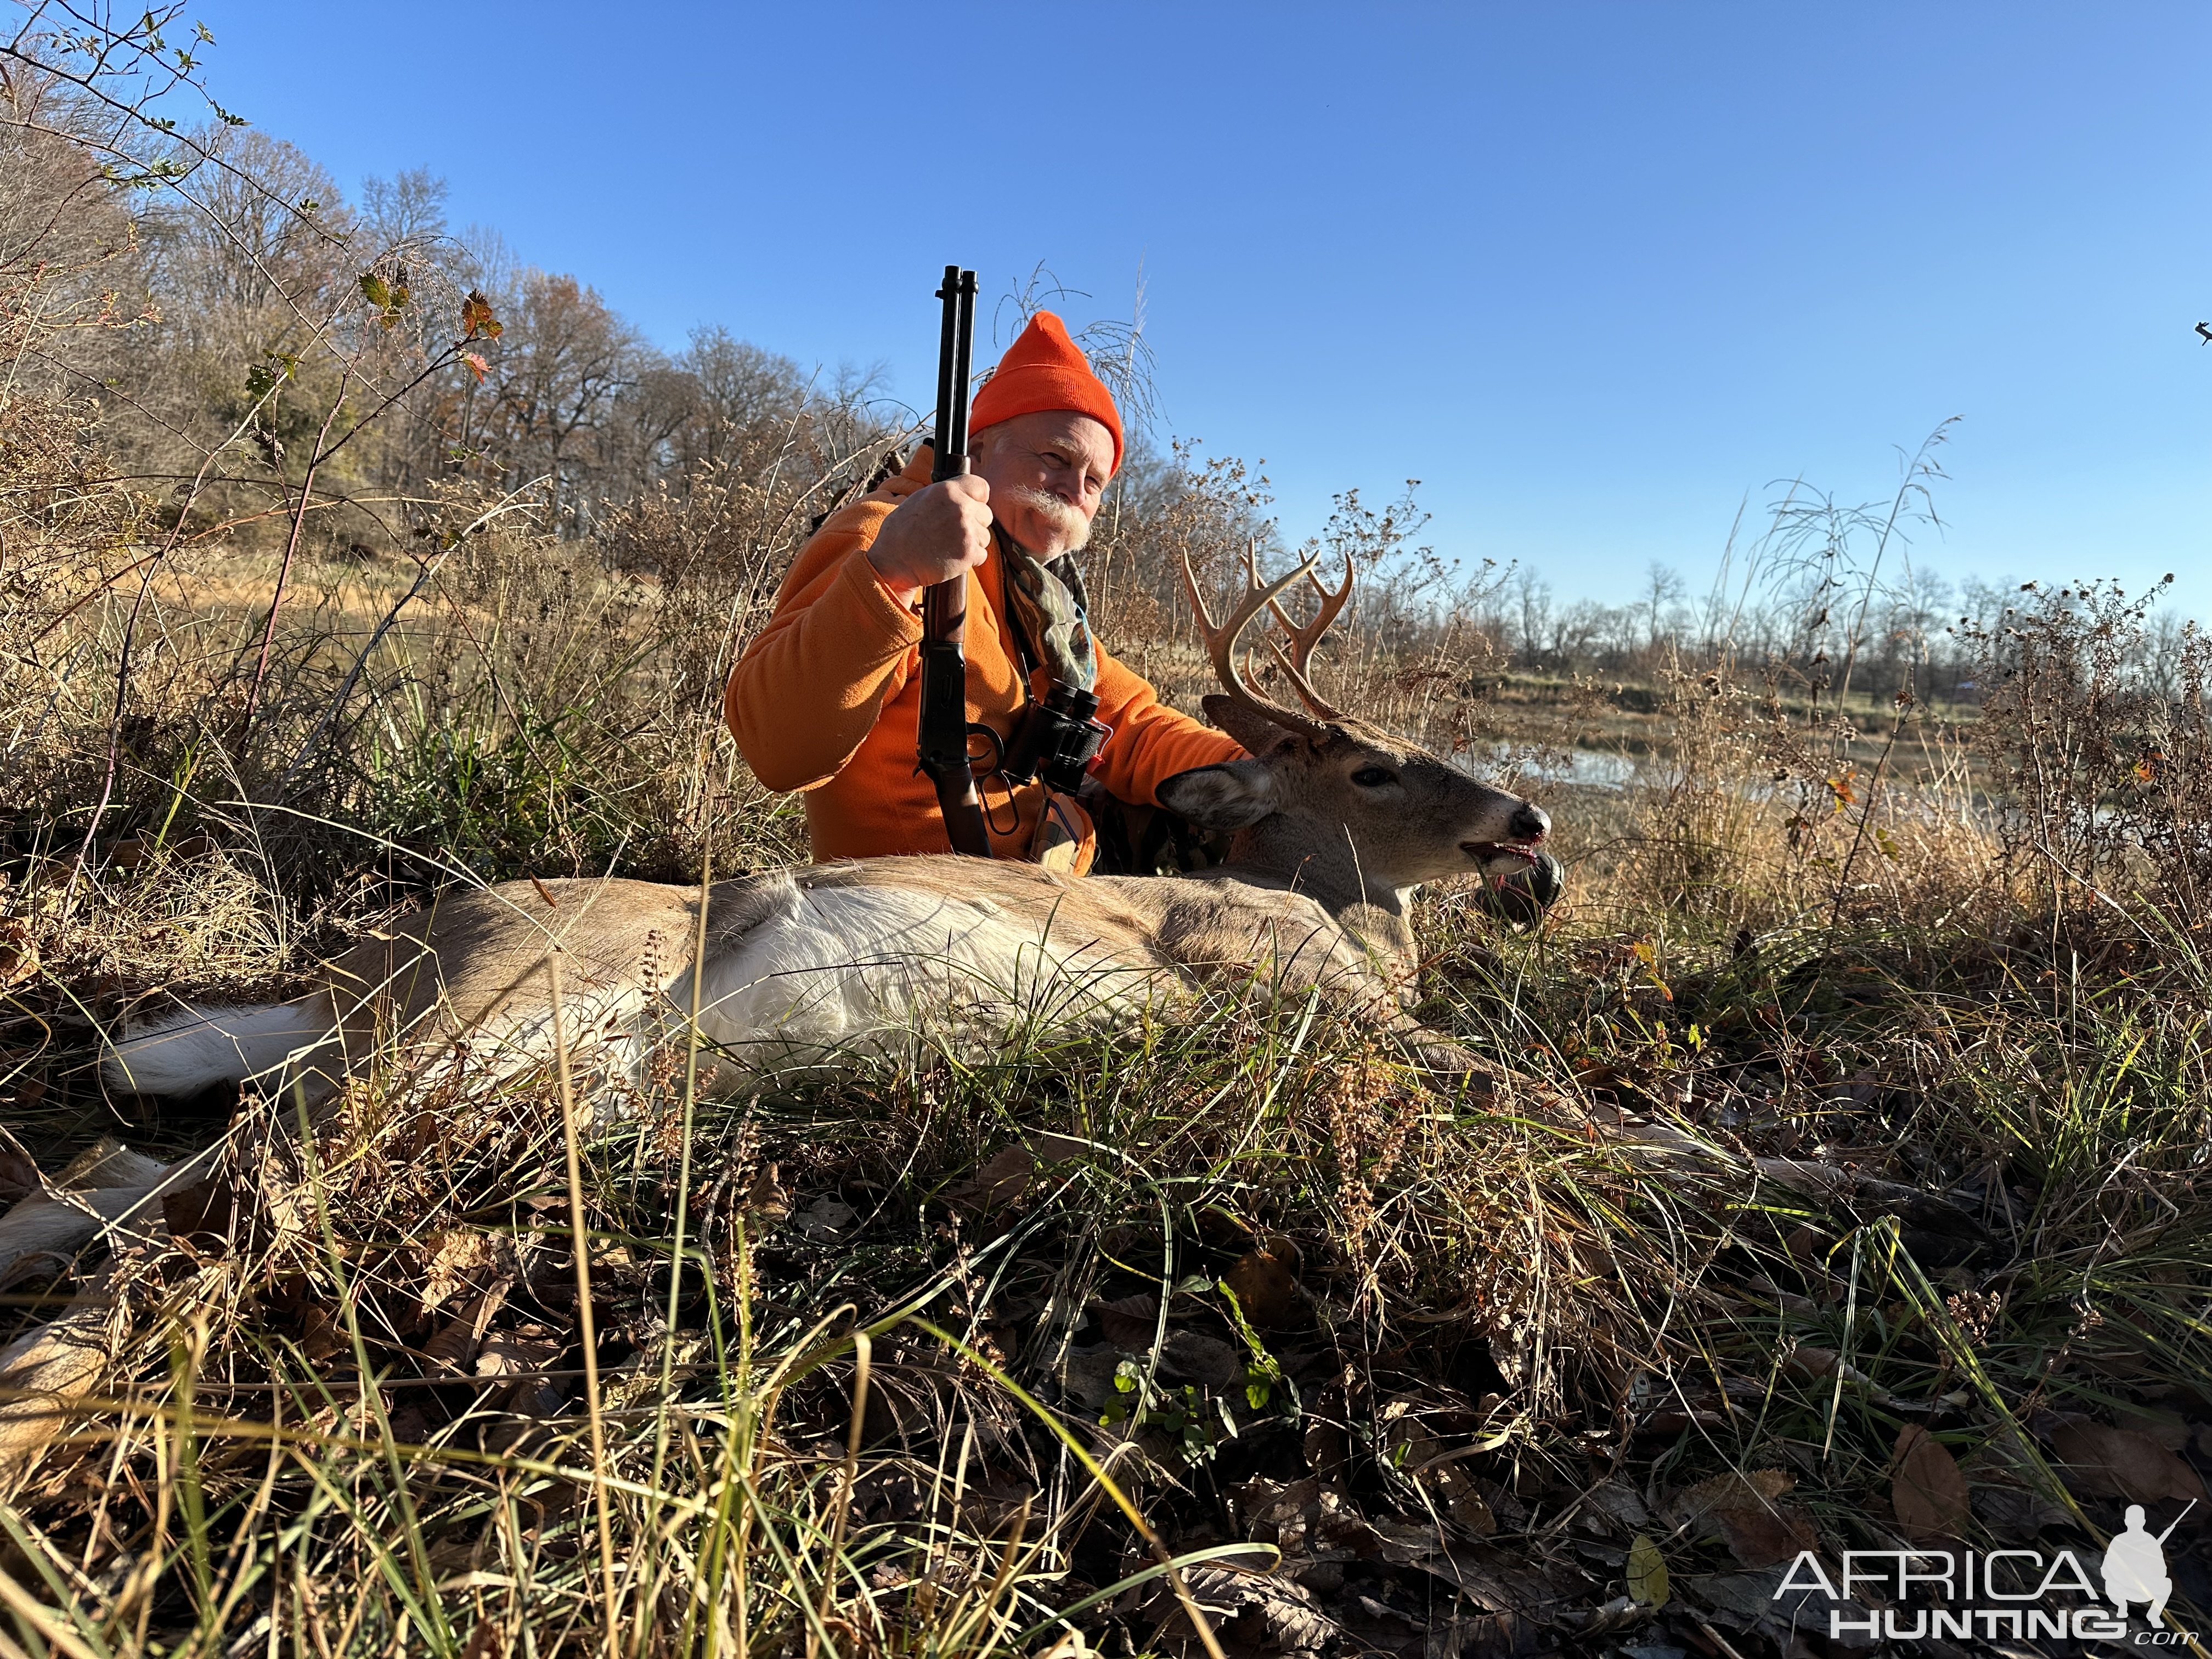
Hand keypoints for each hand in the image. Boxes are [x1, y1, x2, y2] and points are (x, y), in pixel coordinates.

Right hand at [866, 474, 991, 605]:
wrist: (894, 561)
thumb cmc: (902, 532)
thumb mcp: (920, 499)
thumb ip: (946, 495)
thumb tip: (963, 495)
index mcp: (947, 490)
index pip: (981, 487)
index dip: (978, 498)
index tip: (971, 506)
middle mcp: (960, 507)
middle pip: (986, 514)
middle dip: (974, 523)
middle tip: (953, 532)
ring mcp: (966, 531)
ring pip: (985, 536)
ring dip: (972, 542)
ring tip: (949, 545)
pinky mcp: (969, 553)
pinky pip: (981, 554)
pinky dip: (970, 559)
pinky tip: (951, 556)